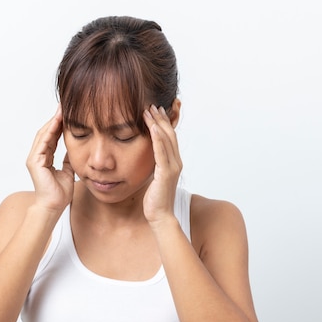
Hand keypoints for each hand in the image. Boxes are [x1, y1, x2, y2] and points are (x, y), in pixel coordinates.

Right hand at [26, 105, 74, 212]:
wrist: (53, 207)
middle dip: (56, 118)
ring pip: (44, 135)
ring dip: (53, 121)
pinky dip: (50, 131)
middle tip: (64, 105)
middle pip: (47, 132)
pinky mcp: (35, 162)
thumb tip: (75, 148)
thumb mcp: (68, 170)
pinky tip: (57, 122)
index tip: (68, 113)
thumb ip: (68, 159)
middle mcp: (38, 156)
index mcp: (45, 158)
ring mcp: (35, 158)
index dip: (60, 124)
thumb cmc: (59, 193)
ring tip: (61, 109)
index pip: (53, 137)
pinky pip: (43, 142)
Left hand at [142, 105, 182, 224]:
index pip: (169, 138)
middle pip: (169, 134)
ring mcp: (172, 167)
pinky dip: (157, 138)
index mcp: (173, 163)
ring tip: (149, 111)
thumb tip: (146, 159)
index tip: (154, 111)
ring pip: (166, 140)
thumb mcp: (154, 179)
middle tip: (151, 105)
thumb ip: (153, 167)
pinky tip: (152, 127)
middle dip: (160, 118)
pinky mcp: (165, 173)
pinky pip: (161, 152)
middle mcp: (176, 162)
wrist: (160, 217)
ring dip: (157, 124)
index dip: (163, 123)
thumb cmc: (155, 200)